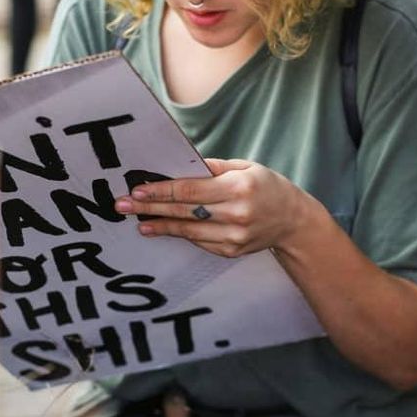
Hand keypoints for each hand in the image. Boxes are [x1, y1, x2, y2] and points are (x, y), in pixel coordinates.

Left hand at [114, 158, 309, 257]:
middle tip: (122, 206)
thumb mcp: (246, 167)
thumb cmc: (267, 187)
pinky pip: (200, 241)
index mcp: (239, 187)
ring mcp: (235, 236)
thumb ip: (213, 167)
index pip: (191, 190)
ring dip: (161, 226)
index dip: (162, 192)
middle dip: (150, 208)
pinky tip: (161, 229)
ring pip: (189, 230)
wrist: (294, 221)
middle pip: (184, 211)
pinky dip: (180, 234)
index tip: (137, 191)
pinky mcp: (232, 251)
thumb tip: (179, 166)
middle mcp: (237, 213)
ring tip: (138, 222)